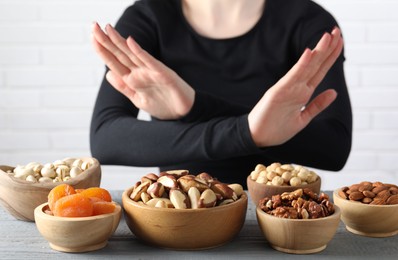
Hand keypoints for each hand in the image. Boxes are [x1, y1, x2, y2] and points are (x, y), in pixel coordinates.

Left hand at [91, 22, 194, 119]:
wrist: (183, 114)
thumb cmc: (163, 106)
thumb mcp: (138, 100)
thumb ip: (124, 87)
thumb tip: (108, 74)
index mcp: (133, 79)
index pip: (114, 62)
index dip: (103, 51)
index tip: (92, 38)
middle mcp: (141, 72)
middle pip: (120, 54)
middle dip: (106, 41)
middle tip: (94, 26)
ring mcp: (151, 71)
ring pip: (132, 54)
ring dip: (119, 41)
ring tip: (107, 28)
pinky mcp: (163, 74)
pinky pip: (150, 61)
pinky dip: (140, 52)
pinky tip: (130, 42)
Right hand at [248, 27, 343, 146]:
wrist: (258, 138)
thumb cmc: (277, 128)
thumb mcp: (303, 118)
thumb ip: (317, 105)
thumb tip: (334, 92)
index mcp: (303, 93)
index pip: (320, 71)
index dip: (331, 56)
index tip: (340, 41)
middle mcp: (296, 88)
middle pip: (315, 65)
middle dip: (327, 48)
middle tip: (337, 30)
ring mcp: (287, 89)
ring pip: (306, 67)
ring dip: (318, 52)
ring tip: (328, 36)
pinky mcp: (277, 92)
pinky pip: (292, 77)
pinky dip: (301, 65)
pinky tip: (309, 53)